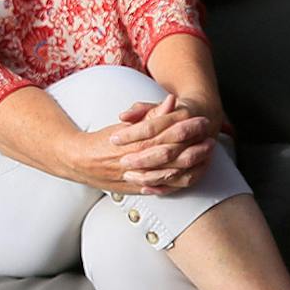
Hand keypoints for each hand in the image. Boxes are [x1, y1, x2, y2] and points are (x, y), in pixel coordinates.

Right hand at [97, 94, 216, 193]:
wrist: (78, 161)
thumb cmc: (104, 141)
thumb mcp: (126, 124)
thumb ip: (150, 114)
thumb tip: (171, 101)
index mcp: (135, 143)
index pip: (168, 134)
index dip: (188, 128)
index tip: (203, 121)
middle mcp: (138, 161)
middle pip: (175, 155)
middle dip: (196, 148)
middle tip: (211, 141)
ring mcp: (140, 177)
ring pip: (173, 173)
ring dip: (194, 166)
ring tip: (207, 157)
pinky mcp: (139, 189)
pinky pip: (166, 188)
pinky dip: (181, 182)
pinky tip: (195, 175)